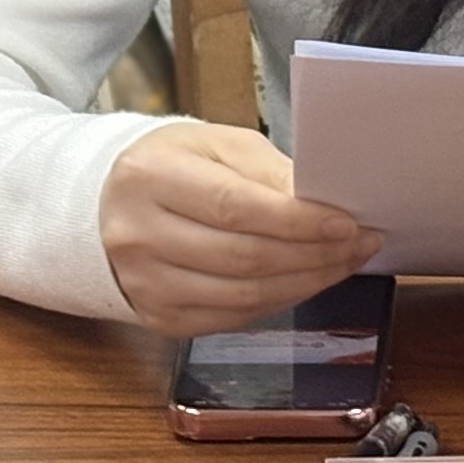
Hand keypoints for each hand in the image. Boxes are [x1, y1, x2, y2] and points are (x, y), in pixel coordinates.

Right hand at [100, 121, 378, 337]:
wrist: (104, 205)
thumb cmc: (170, 165)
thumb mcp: (214, 143)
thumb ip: (267, 171)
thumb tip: (321, 203)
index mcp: (151, 177)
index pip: (235, 207)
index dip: (297, 221)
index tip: (346, 223)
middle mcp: (138, 235)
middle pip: (244, 258)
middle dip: (314, 255)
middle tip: (359, 244)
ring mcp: (145, 284)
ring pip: (243, 297)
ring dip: (305, 283)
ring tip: (343, 263)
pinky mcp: (158, 318)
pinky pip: (233, 319)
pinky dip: (279, 303)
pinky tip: (305, 281)